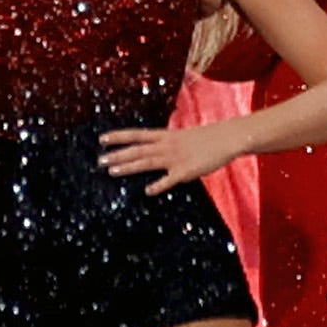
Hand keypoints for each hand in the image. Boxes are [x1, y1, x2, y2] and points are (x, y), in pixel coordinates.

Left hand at [98, 119, 246, 191]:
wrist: (227, 138)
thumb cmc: (205, 139)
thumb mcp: (182, 137)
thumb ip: (166, 145)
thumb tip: (151, 151)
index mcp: (166, 135)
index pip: (137, 134)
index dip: (119, 136)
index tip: (102, 138)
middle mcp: (167, 145)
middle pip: (138, 150)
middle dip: (118, 155)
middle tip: (100, 160)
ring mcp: (176, 158)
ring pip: (148, 162)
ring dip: (130, 167)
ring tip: (112, 171)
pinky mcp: (187, 171)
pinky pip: (170, 179)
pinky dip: (159, 185)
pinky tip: (147, 191)